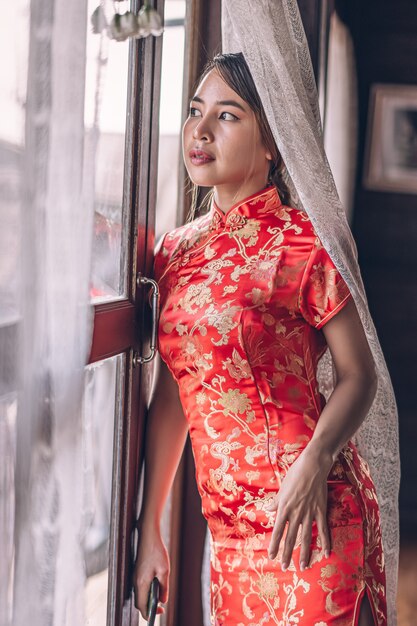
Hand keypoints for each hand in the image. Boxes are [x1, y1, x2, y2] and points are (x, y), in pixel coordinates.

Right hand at [133, 519, 169, 619]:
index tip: (160, 612)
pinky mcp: (137, 571)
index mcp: (141, 583)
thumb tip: (163, 601)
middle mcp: (135, 581)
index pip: (142, 606)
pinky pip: (140, 586)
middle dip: (149, 607)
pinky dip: (146, 591)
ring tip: (159, 597)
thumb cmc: (156, 551)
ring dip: (148, 598)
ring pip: (139, 594)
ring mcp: (135, 576)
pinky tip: (155, 586)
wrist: (148, 535)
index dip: (150, 613)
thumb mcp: (164, 570)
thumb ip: (164, 587)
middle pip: (139, 602)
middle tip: (161, 607)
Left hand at [266, 446, 332, 570]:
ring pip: (306, 537)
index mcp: (284, 507)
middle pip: (290, 538)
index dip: (274, 545)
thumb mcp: (282, 488)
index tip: (271, 556)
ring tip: (303, 566)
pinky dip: (325, 542)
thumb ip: (276, 502)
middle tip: (284, 567)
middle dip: (287, 554)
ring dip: (304, 553)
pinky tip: (325, 554)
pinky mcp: (321, 511)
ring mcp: (309, 513)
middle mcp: (296, 513)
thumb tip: (268, 510)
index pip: (277, 531)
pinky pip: (323, 530)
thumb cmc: (295, 474)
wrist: (312, 466)